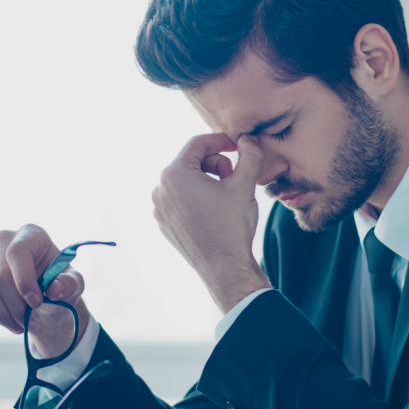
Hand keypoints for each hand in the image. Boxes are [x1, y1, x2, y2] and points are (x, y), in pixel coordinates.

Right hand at [0, 225, 88, 355]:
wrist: (44, 292)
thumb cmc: (58, 282)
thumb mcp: (73, 283)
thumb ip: (69, 284)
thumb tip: (53, 290)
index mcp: (30, 234)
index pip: (17, 252)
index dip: (24, 280)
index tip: (36, 303)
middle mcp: (2, 240)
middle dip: (16, 307)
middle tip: (32, 325)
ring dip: (0, 313)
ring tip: (19, 327)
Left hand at [151, 133, 270, 312]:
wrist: (224, 268)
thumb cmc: (232, 226)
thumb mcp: (244, 185)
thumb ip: (249, 155)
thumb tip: (248, 139)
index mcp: (174, 175)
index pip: (197, 143)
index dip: (220, 140)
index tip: (237, 145)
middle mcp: (160, 190)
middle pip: (191, 162)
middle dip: (215, 165)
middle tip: (235, 178)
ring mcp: (159, 209)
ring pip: (186, 181)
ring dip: (207, 181)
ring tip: (226, 196)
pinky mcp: (164, 224)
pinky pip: (181, 200)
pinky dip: (198, 198)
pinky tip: (215, 212)